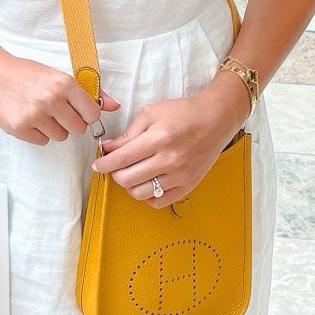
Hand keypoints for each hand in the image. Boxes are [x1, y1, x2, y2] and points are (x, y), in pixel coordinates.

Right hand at [0, 34, 118, 145]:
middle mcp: (51, 99)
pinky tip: (28, 118)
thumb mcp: (58, 76)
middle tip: (55, 112)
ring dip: (53, 129)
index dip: (85, 114)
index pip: (92, 114)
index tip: (76, 110)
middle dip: (70, 123)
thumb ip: (88, 93)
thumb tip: (114, 106)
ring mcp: (35, 115)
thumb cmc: (25, 73)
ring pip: (60, 137)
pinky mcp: (20, 128)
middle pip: (78, 129)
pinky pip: (43, 141)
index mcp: (64, 83)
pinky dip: (37, 134)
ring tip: (39, 113)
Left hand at [92, 73, 250, 204]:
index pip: (122, 159)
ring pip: (141, 193)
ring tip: (131, 174)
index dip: (104, 164)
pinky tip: (147, 183)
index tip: (98, 165)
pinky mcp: (189, 185)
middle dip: (115, 174)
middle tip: (115, 167)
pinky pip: (159, 202)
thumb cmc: (184, 112)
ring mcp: (180, 175)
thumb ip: (128, 133)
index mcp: (159, 138)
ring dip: (129, 186)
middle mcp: (170, 160)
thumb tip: (108, 148)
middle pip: (127, 179)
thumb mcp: (152, 113)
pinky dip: (147, 196)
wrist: (216, 119)